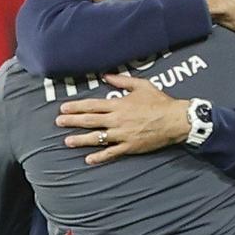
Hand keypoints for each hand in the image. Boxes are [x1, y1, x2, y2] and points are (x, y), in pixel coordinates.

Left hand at [55, 73, 190, 165]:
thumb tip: (106, 75)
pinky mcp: (129, 146)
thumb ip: (122, 80)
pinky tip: (88, 159)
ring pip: (97, 138)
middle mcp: (117, 120)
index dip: (76, 107)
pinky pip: (111, 153)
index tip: (63, 109)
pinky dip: (99, 157)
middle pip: (90, 121)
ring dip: (80, 140)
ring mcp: (122, 134)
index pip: (92, 106)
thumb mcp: (142, 85)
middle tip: (59, 123)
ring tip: (67, 141)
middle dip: (72, 122)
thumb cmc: (160, 102)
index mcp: (119, 105)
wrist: (176, 120)